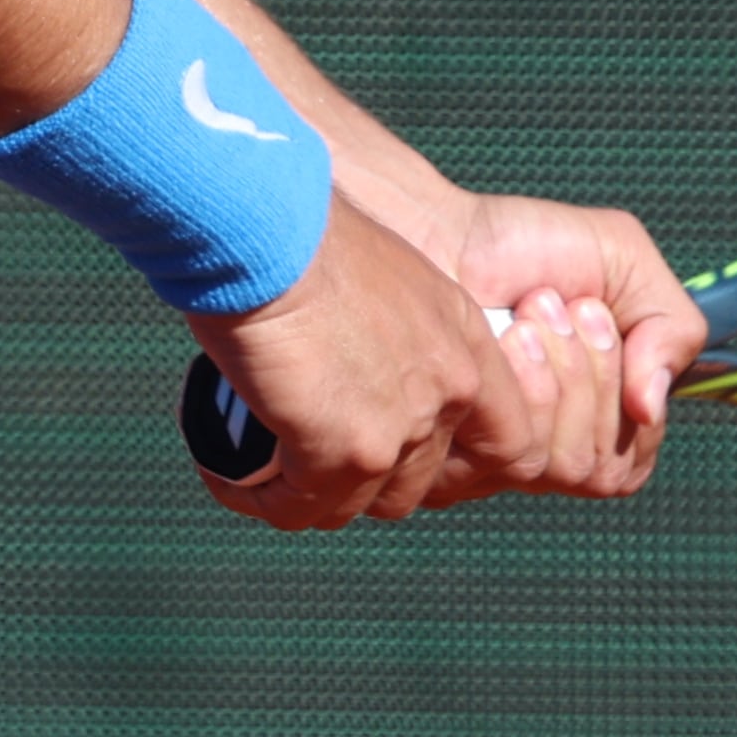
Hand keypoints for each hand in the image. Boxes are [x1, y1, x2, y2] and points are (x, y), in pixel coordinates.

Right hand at [181, 199, 622, 529]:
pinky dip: (262, 501)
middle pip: (422, 482)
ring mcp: (401, 428)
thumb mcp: (379, 270)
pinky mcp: (344, 453)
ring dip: (313, 495)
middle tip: (313, 454)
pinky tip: (226, 477)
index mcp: (464, 337)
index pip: (509, 440)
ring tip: (265, 473)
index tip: (396, 444)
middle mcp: (448, 388)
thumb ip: (388, 323)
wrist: (265, 229)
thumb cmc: (301, 228)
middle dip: (365, 479)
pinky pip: (302, 508)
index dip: (455, 459)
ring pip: (361, 503)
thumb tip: (352, 350)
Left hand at [420, 191, 704, 499]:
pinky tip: (502, 336)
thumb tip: (651, 408)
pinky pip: (517, 455)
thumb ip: (673, 330)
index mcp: (590, 424)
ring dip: (560, 372)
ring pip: (562, 466)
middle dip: (591, 374)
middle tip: (555, 307)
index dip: (624, 393)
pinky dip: (525, 384)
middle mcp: (542, 453)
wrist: (440, 230)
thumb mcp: (627, 263)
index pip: (631, 463)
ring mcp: (495, 461)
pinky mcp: (452, 456)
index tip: (594, 314)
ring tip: (527, 313)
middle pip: (600, 471)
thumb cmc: (523, 245)